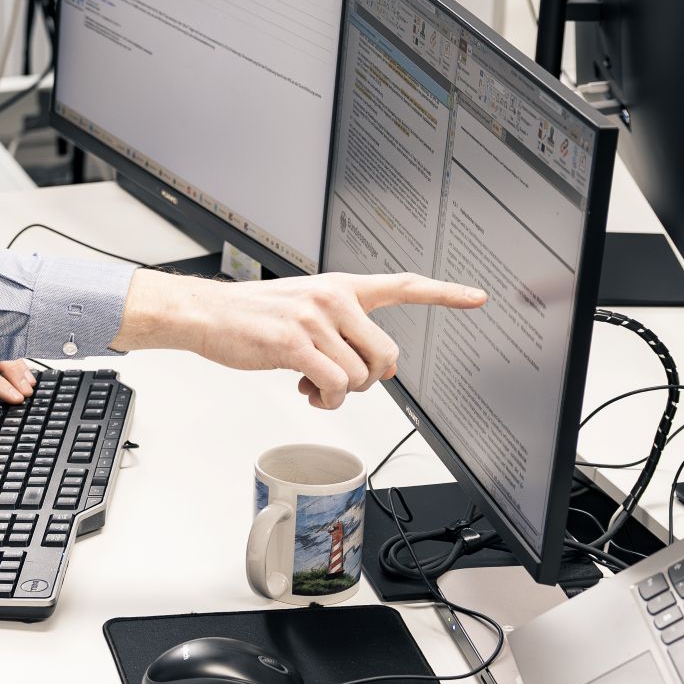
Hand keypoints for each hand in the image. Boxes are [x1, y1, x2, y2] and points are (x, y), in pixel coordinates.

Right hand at [111, 270, 485, 409]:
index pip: (402, 285)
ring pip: (359, 377)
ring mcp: (315, 320)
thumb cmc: (250, 316)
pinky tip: (305, 390)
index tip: (477, 297)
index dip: (444, 293)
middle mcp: (333, 299)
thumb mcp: (302, 307)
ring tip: (312, 384)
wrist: (207, 314)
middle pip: (387, 354)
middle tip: (341, 381)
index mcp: (340, 288)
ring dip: (339, 393)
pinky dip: (324, 399)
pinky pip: (333, 385)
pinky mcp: (295, 344)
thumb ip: (339, 327)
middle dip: (369, 379)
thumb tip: (365, 365)